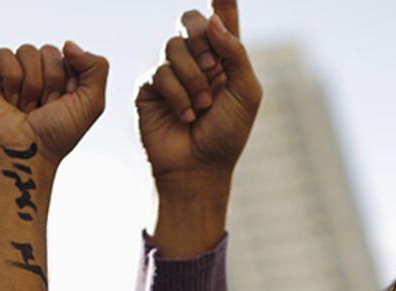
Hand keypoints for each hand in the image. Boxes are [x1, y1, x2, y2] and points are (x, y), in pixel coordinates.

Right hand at [0, 41, 107, 168]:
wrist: (27, 153)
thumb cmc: (57, 134)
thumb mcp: (92, 102)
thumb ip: (97, 68)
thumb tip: (68, 44)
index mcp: (64, 78)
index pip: (70, 55)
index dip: (70, 80)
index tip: (64, 104)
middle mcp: (39, 73)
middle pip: (50, 51)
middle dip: (51, 82)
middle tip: (44, 108)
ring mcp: (15, 73)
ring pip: (28, 51)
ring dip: (32, 85)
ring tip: (27, 108)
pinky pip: (5, 55)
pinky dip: (12, 80)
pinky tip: (10, 100)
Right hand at [137, 3, 261, 190]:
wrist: (199, 168)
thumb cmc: (227, 134)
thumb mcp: (246, 93)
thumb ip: (234, 53)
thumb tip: (213, 19)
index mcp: (224, 58)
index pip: (222, 19)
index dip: (222, 0)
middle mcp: (197, 59)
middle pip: (190, 20)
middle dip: (202, 40)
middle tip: (213, 68)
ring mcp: (171, 71)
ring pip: (174, 47)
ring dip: (193, 78)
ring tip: (202, 108)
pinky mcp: (149, 86)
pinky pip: (159, 71)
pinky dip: (177, 94)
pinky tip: (186, 116)